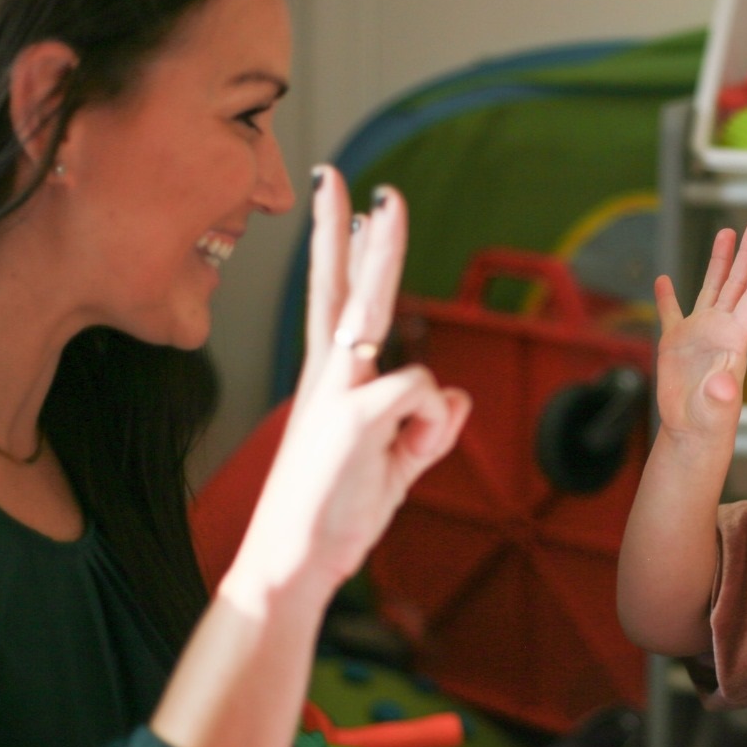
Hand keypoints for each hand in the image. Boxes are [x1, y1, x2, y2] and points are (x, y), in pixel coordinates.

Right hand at [233, 166, 470, 601]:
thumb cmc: (334, 512)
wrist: (292, 560)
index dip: (345, 249)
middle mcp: (328, 375)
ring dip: (387, 282)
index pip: (339, 300)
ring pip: (376, 311)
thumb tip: (453, 393)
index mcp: (333, 381)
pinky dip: (429, 429)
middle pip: (350, 287)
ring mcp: (337, 389)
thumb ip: (427, 426)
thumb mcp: (395, 463)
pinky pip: (423, 393)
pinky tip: (404, 456)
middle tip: (369, 186)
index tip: (350, 203)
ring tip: (389, 251)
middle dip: (357, 231)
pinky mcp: (353, 413)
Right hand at [651, 223, 746, 444]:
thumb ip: (722, 395)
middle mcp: (720, 330)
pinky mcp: (675, 344)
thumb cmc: (711, 423)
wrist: (691, 433)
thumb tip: (724, 385)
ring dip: (719, 261)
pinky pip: (671, 313)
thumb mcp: (717, 409)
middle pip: (737, 284)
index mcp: (735, 340)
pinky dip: (667, 296)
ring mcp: (698, 334)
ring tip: (725, 233)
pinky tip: (664, 279)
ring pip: (712, 288)